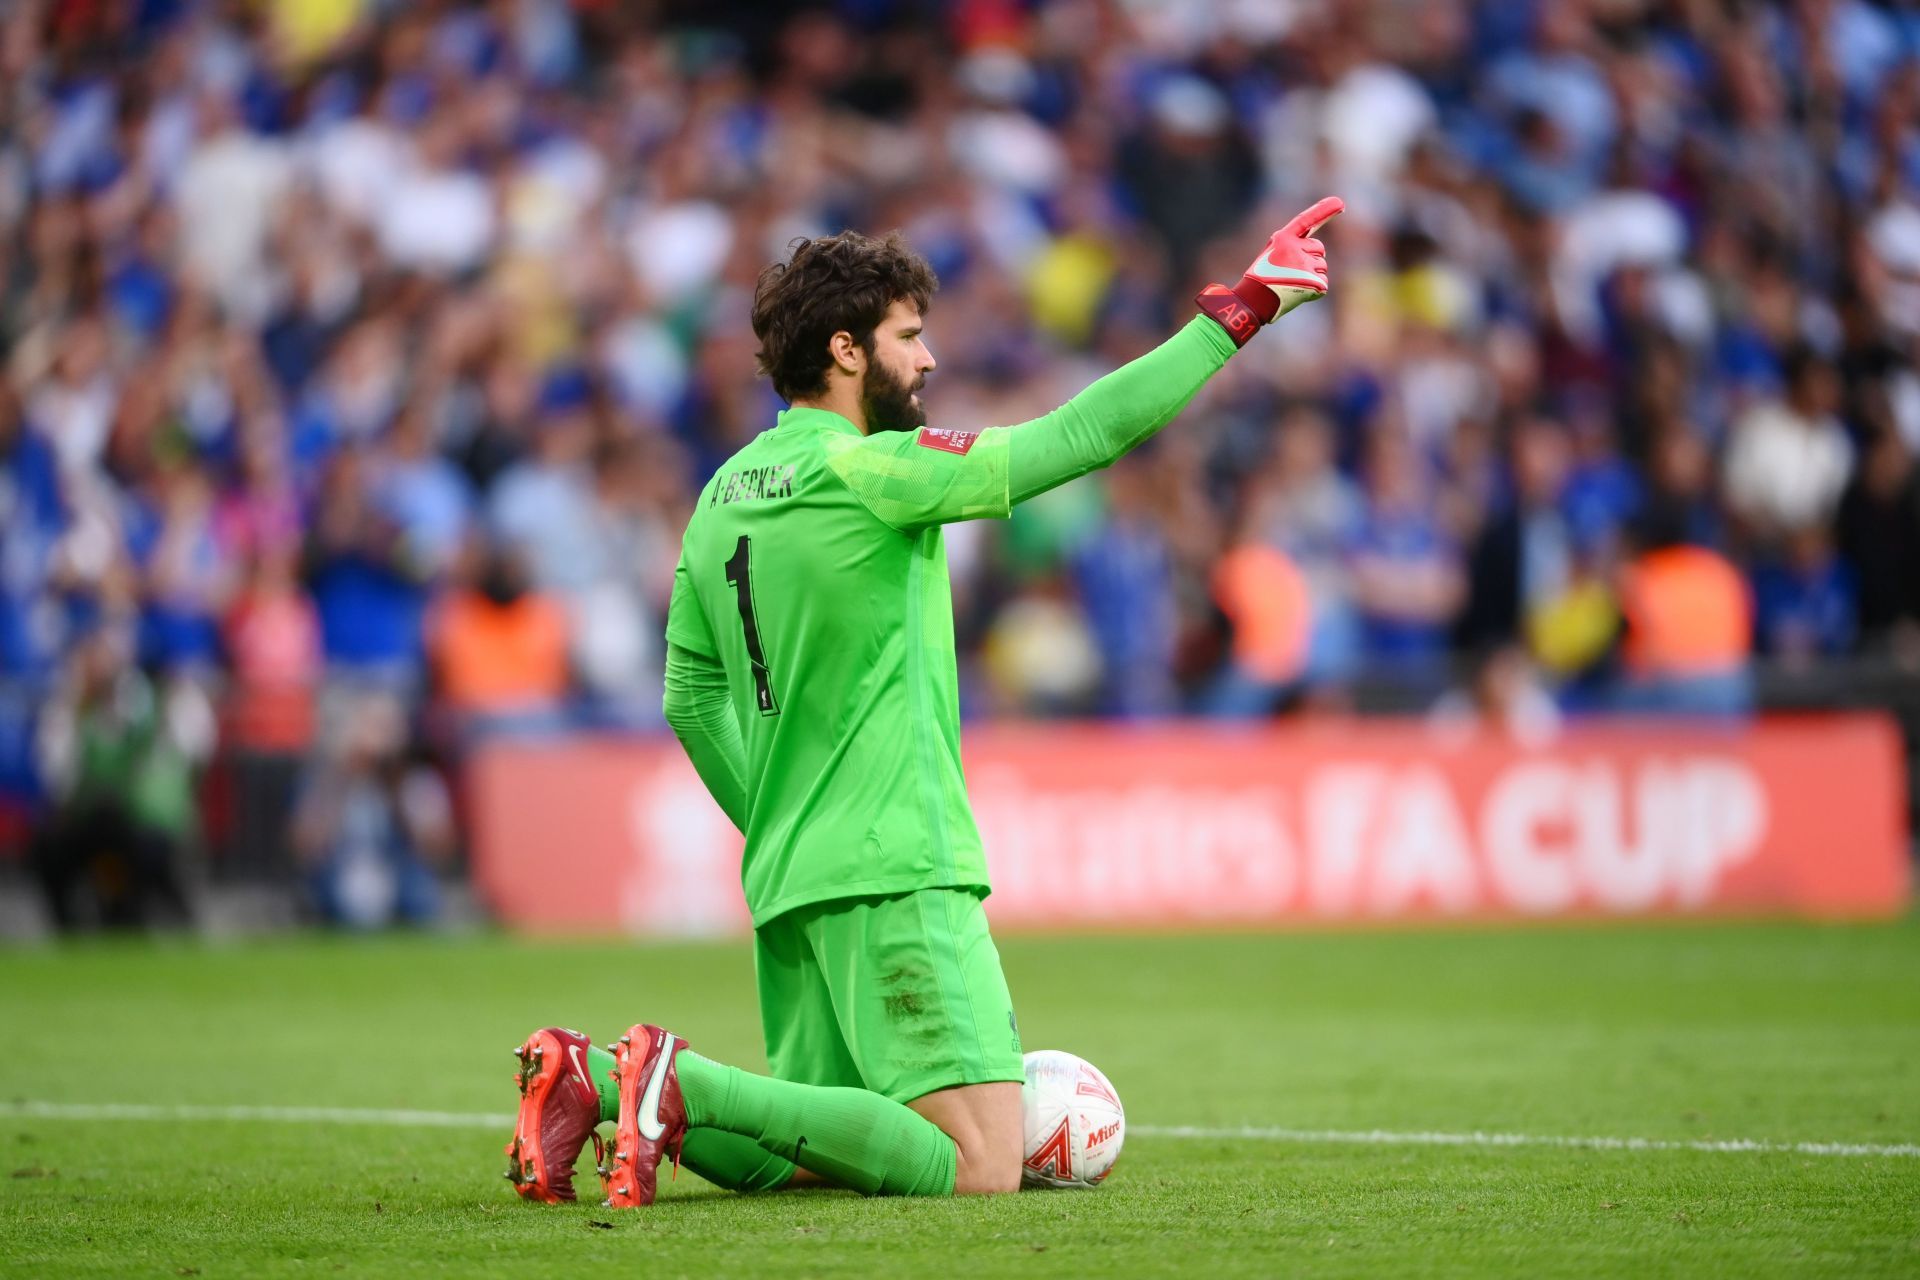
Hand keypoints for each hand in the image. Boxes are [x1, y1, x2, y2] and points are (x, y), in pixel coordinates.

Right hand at [1195, 196, 1343, 345]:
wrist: (1254, 301)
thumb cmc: (1262, 278)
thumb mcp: (1272, 254)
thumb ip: (1293, 246)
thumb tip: (1317, 249)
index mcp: (1283, 238)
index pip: (1306, 221)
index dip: (1324, 211)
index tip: (1340, 203)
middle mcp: (1296, 248)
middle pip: (1319, 248)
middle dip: (1311, 258)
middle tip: (1292, 272)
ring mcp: (1305, 265)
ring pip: (1322, 266)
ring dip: (1313, 275)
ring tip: (1293, 283)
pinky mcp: (1314, 281)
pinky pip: (1323, 284)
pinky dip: (1314, 290)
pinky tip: (1299, 292)